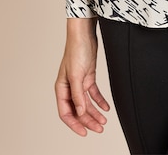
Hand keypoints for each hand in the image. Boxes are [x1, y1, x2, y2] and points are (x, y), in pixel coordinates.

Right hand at [55, 18, 110, 135]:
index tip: (85, 133)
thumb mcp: (76, 75)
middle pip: (78, 110)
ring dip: (95, 113)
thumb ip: (78, 95)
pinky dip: (100, 101)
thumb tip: (80, 112)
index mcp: (61, 88)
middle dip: (88, 121)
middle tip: (100, 129)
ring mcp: (79, 82)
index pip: (66, 112)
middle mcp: (69, 87)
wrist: (84, 33)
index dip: (75, 124)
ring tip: (104, 121)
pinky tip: (106, 108)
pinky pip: (94, 93)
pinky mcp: (88, 76)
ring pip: (86, 103)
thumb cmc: (76, 50)